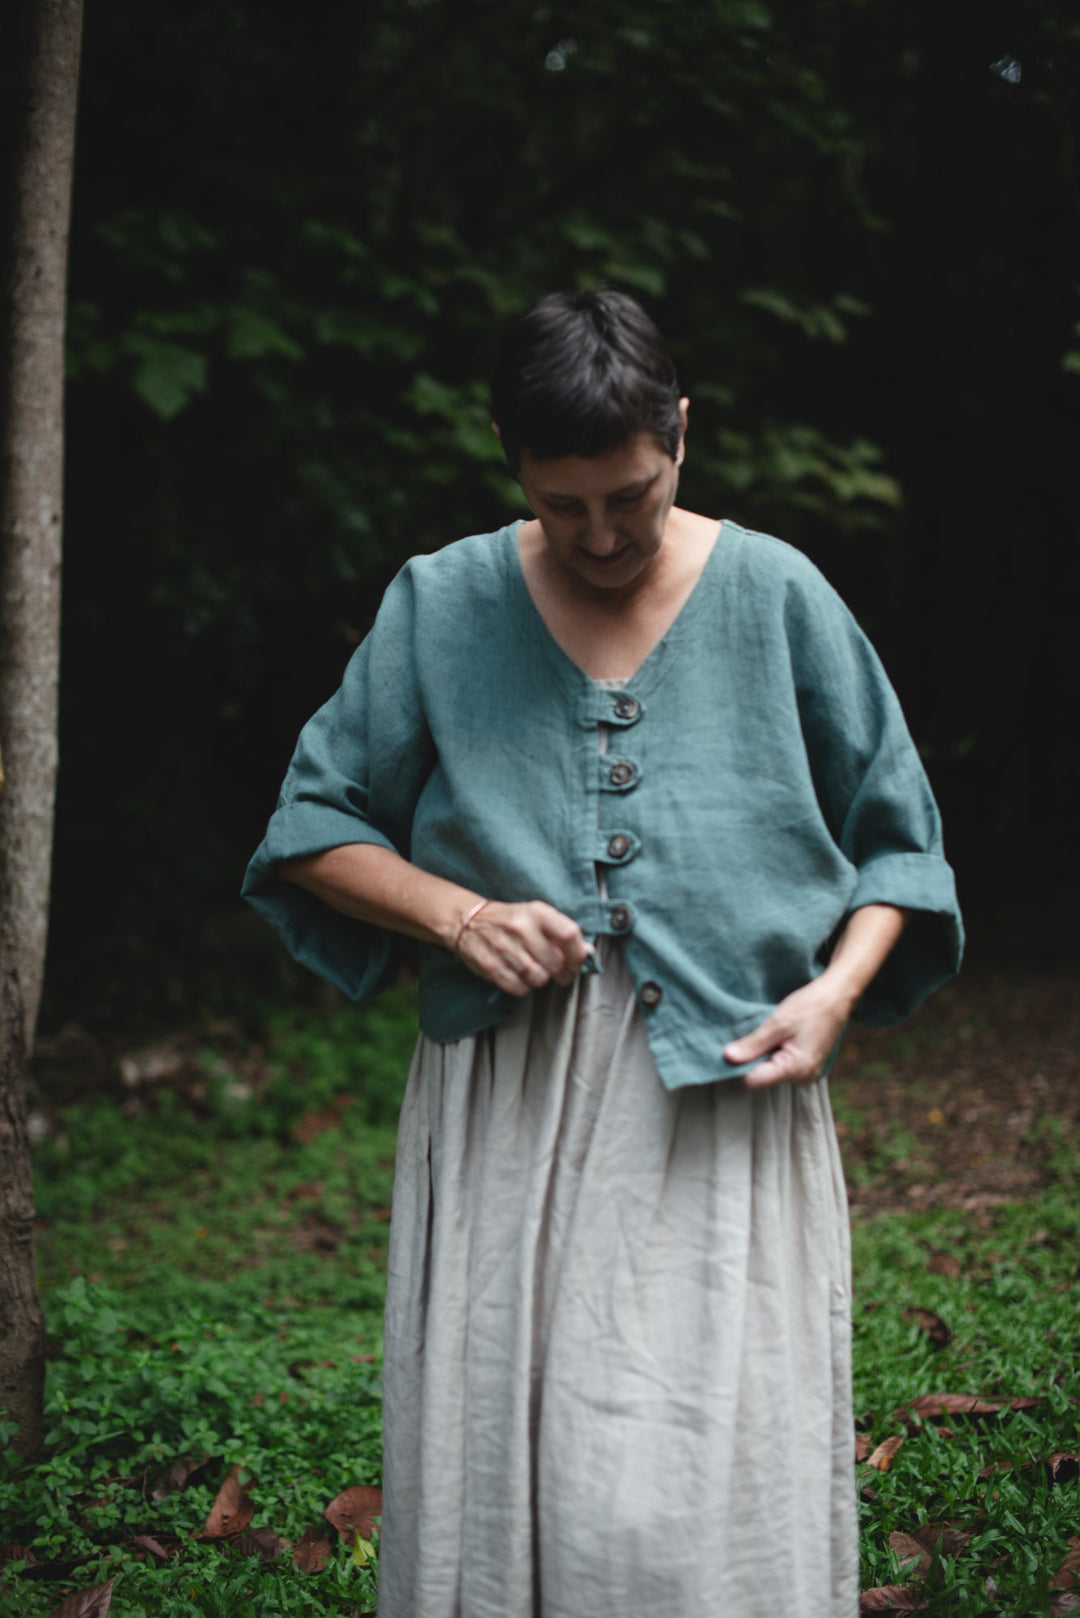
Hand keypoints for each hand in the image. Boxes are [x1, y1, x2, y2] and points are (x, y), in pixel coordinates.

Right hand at [454, 899, 593, 996]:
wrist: (467, 921)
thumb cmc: (508, 920)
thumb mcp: (535, 916)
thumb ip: (561, 933)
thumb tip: (587, 952)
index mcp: (536, 912)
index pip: (569, 934)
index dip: (578, 954)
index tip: (577, 962)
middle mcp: (521, 929)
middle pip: (556, 963)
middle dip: (561, 973)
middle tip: (557, 971)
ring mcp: (505, 948)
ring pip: (539, 979)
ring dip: (540, 979)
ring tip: (533, 969)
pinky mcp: (491, 966)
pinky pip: (520, 988)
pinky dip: (523, 987)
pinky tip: (518, 975)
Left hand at [723, 975, 855, 1088]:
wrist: (837, 996)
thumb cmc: (810, 1006)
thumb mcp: (777, 1023)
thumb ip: (753, 1044)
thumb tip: (728, 1058)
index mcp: (796, 1069)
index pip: (753, 1080)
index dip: (741, 1065)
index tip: (738, 1046)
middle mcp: (803, 1078)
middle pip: (763, 1077)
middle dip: (754, 1058)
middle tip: (758, 1034)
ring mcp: (808, 1074)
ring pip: (772, 1071)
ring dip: (766, 1054)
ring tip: (773, 1033)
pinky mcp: (809, 1067)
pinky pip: (783, 1066)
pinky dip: (777, 1053)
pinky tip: (781, 1037)